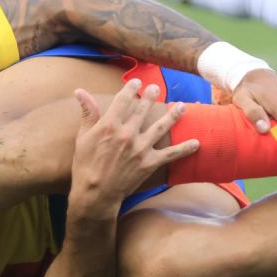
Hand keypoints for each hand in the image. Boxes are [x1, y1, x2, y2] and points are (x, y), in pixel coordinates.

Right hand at [69, 79, 198, 209]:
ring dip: (173, 116)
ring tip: (181, 107)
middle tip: (156, 88)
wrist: (96, 193)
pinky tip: (196, 143)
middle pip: (142, 109)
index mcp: (109, 125)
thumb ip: (87, 113)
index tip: (136, 82)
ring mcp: (140, 148)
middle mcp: (127, 133)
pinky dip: (185, 149)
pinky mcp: (149, 163)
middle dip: (150, 96)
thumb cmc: (85, 165)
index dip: (131, 89)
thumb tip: (80, 91)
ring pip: (160, 127)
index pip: (123, 100)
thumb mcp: (82, 137)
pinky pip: (171, 154)